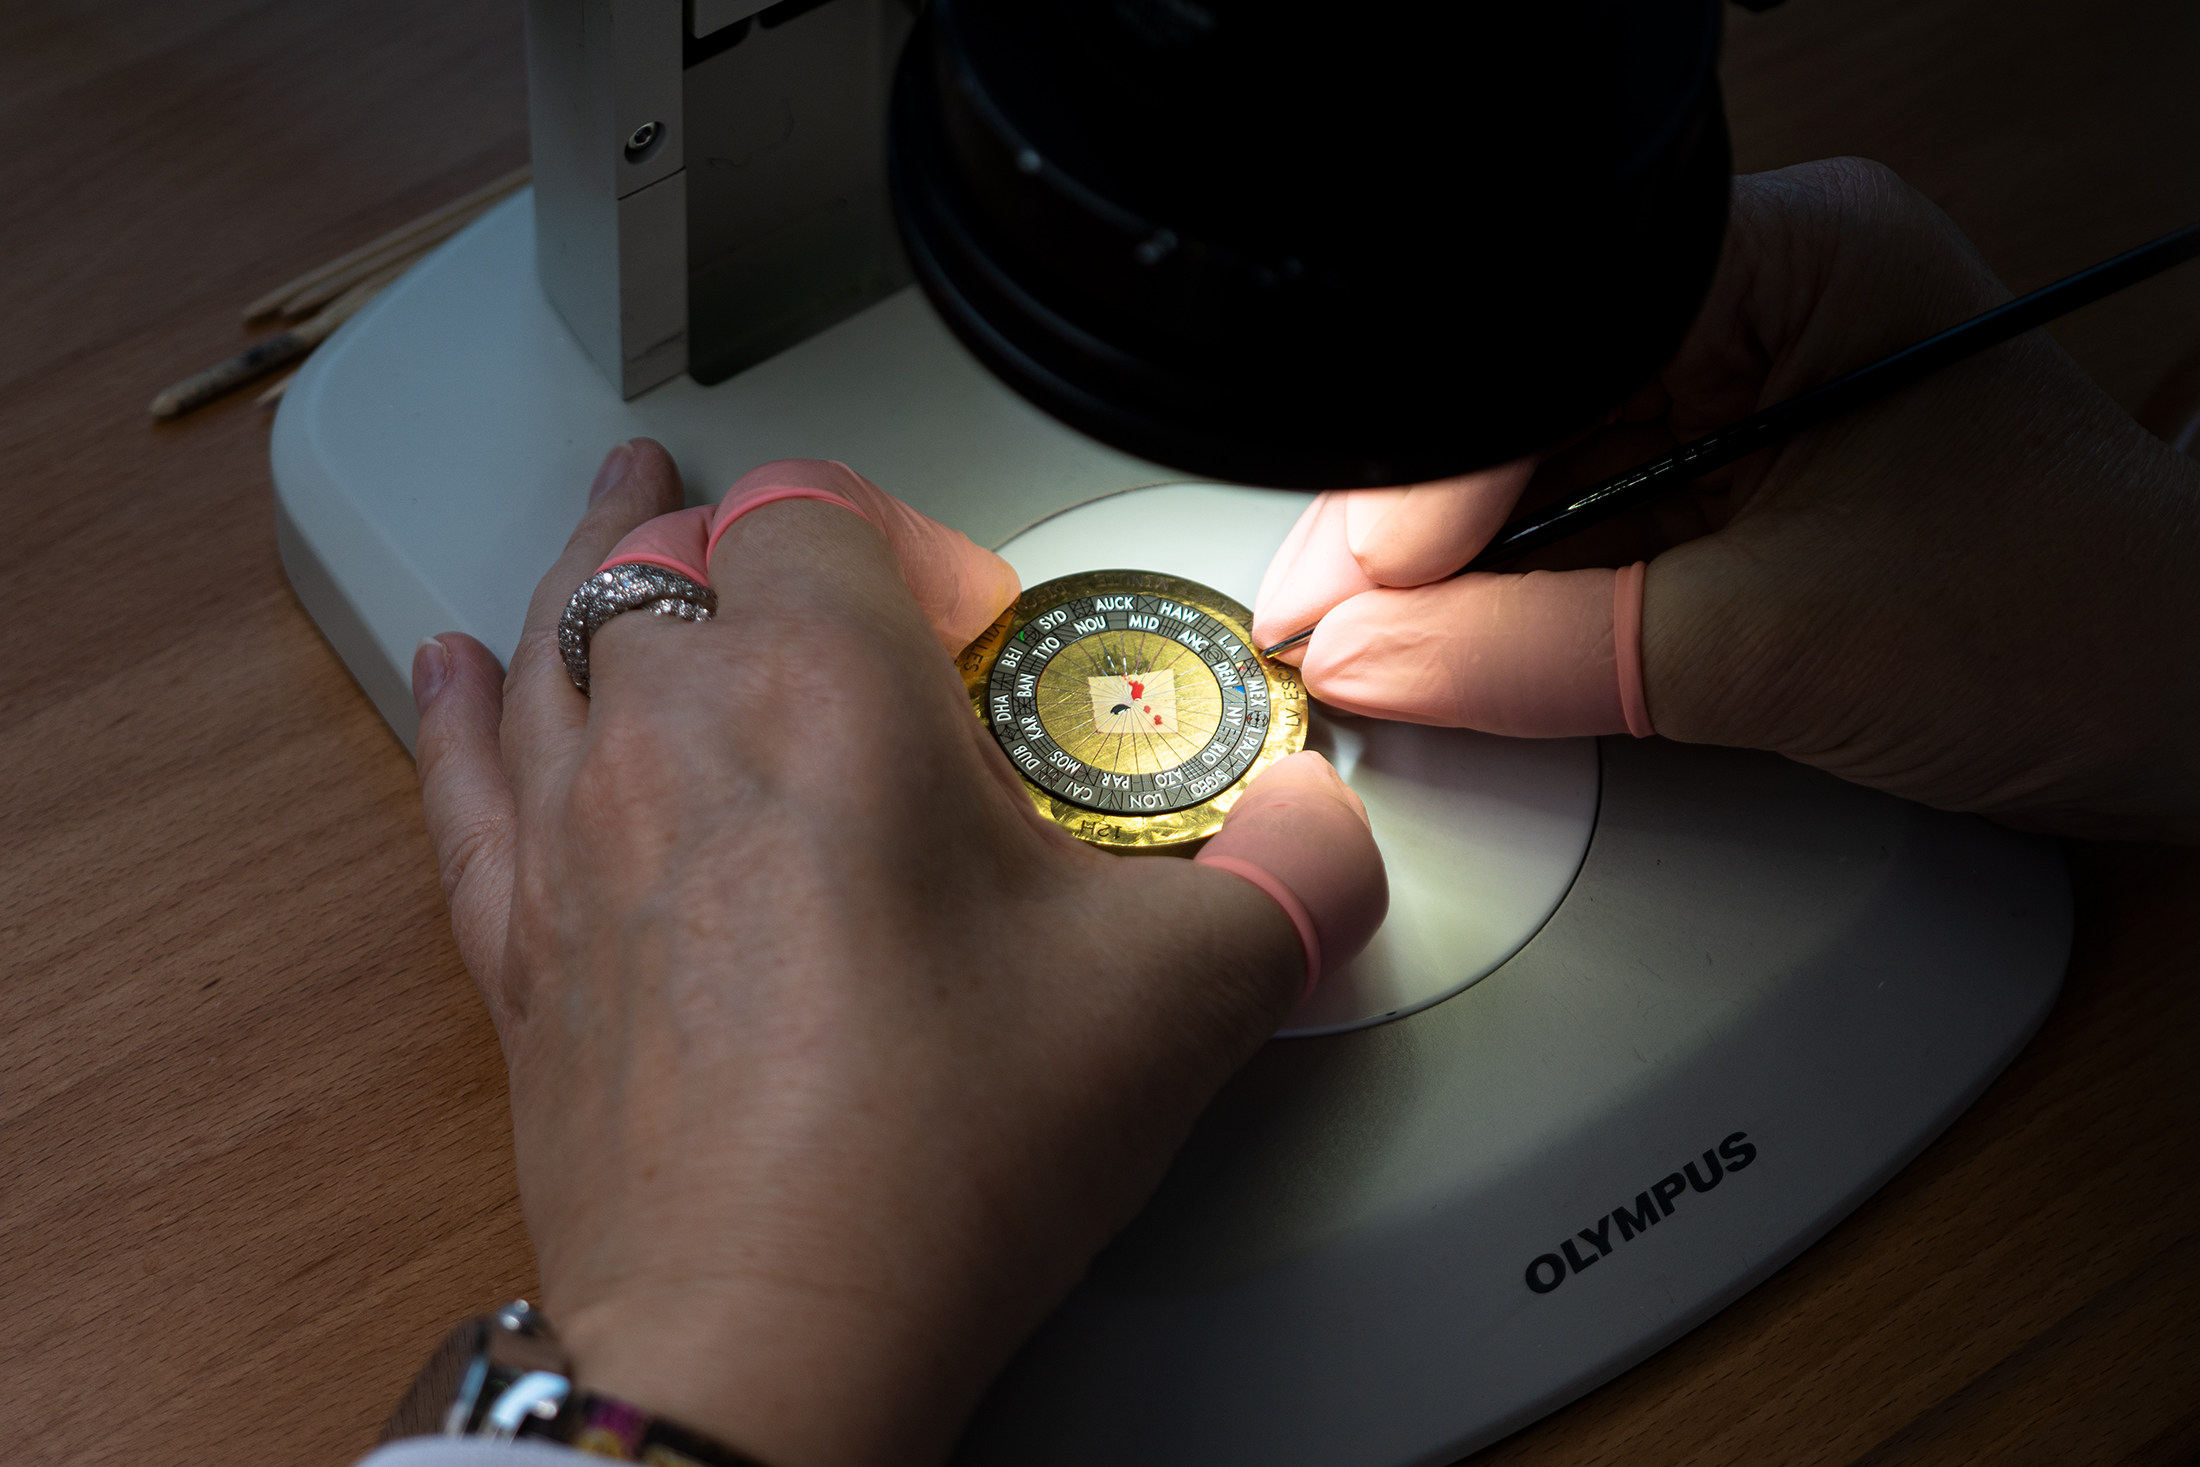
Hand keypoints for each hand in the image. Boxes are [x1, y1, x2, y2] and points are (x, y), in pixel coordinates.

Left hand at [409, 443, 1383, 1466]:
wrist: (766, 1341)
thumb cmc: (933, 1160)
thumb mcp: (1182, 994)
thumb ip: (1294, 872)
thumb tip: (1325, 828)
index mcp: (825, 695)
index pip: (824, 507)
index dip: (914, 539)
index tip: (979, 637)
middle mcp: (674, 737)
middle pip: (678, 554)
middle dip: (756, 536)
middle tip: (812, 560)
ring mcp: (578, 840)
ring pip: (560, 638)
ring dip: (600, 566)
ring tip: (626, 512)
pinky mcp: (522, 949)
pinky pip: (469, 781)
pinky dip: (469, 711)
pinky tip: (464, 669)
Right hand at [1251, 158, 2199, 840]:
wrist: (2188, 704)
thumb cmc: (2073, 627)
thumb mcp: (1769, 647)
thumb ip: (1540, 656)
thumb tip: (1370, 661)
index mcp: (1787, 259)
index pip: (1536, 344)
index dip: (1425, 475)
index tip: (1346, 590)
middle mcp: (1755, 300)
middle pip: (1515, 403)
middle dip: (1420, 532)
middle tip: (1327, 633)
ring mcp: (1741, 383)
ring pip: (1537, 468)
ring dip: (1461, 572)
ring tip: (1383, 655)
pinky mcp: (1733, 466)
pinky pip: (1584, 520)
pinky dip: (1521, 595)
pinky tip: (1462, 647)